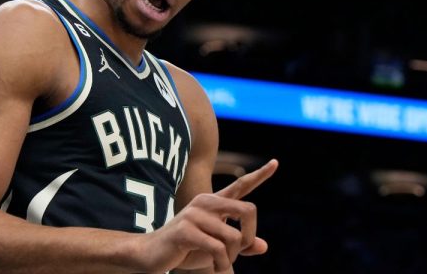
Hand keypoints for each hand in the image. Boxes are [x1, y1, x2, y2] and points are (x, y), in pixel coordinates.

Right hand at [134, 159, 277, 272]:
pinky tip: (213, 267)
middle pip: (248, 211)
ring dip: (231, 258)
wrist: (151, 254)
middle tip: (239, 252)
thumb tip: (263, 246)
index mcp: (213, 203)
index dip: (260, 175)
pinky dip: (220, 263)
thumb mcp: (216, 248)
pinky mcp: (186, 230)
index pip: (240, 186)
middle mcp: (206, 203)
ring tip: (218, 264)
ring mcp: (195, 214)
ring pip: (235, 237)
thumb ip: (238, 245)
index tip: (276, 163)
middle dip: (250, 236)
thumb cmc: (185, 249)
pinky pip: (219, 248)